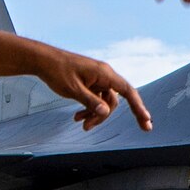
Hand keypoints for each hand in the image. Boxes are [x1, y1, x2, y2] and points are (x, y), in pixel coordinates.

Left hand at [33, 47, 152, 132]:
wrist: (43, 61)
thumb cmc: (58, 71)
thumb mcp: (73, 89)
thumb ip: (91, 102)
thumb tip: (106, 112)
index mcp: (104, 73)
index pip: (128, 91)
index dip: (138, 107)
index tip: (146, 120)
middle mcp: (104, 76)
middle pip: (113, 101)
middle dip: (102, 116)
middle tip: (87, 128)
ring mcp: (97, 80)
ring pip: (104, 102)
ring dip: (94, 114)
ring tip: (79, 122)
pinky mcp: (90, 83)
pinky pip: (95, 99)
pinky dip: (89, 108)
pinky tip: (77, 116)